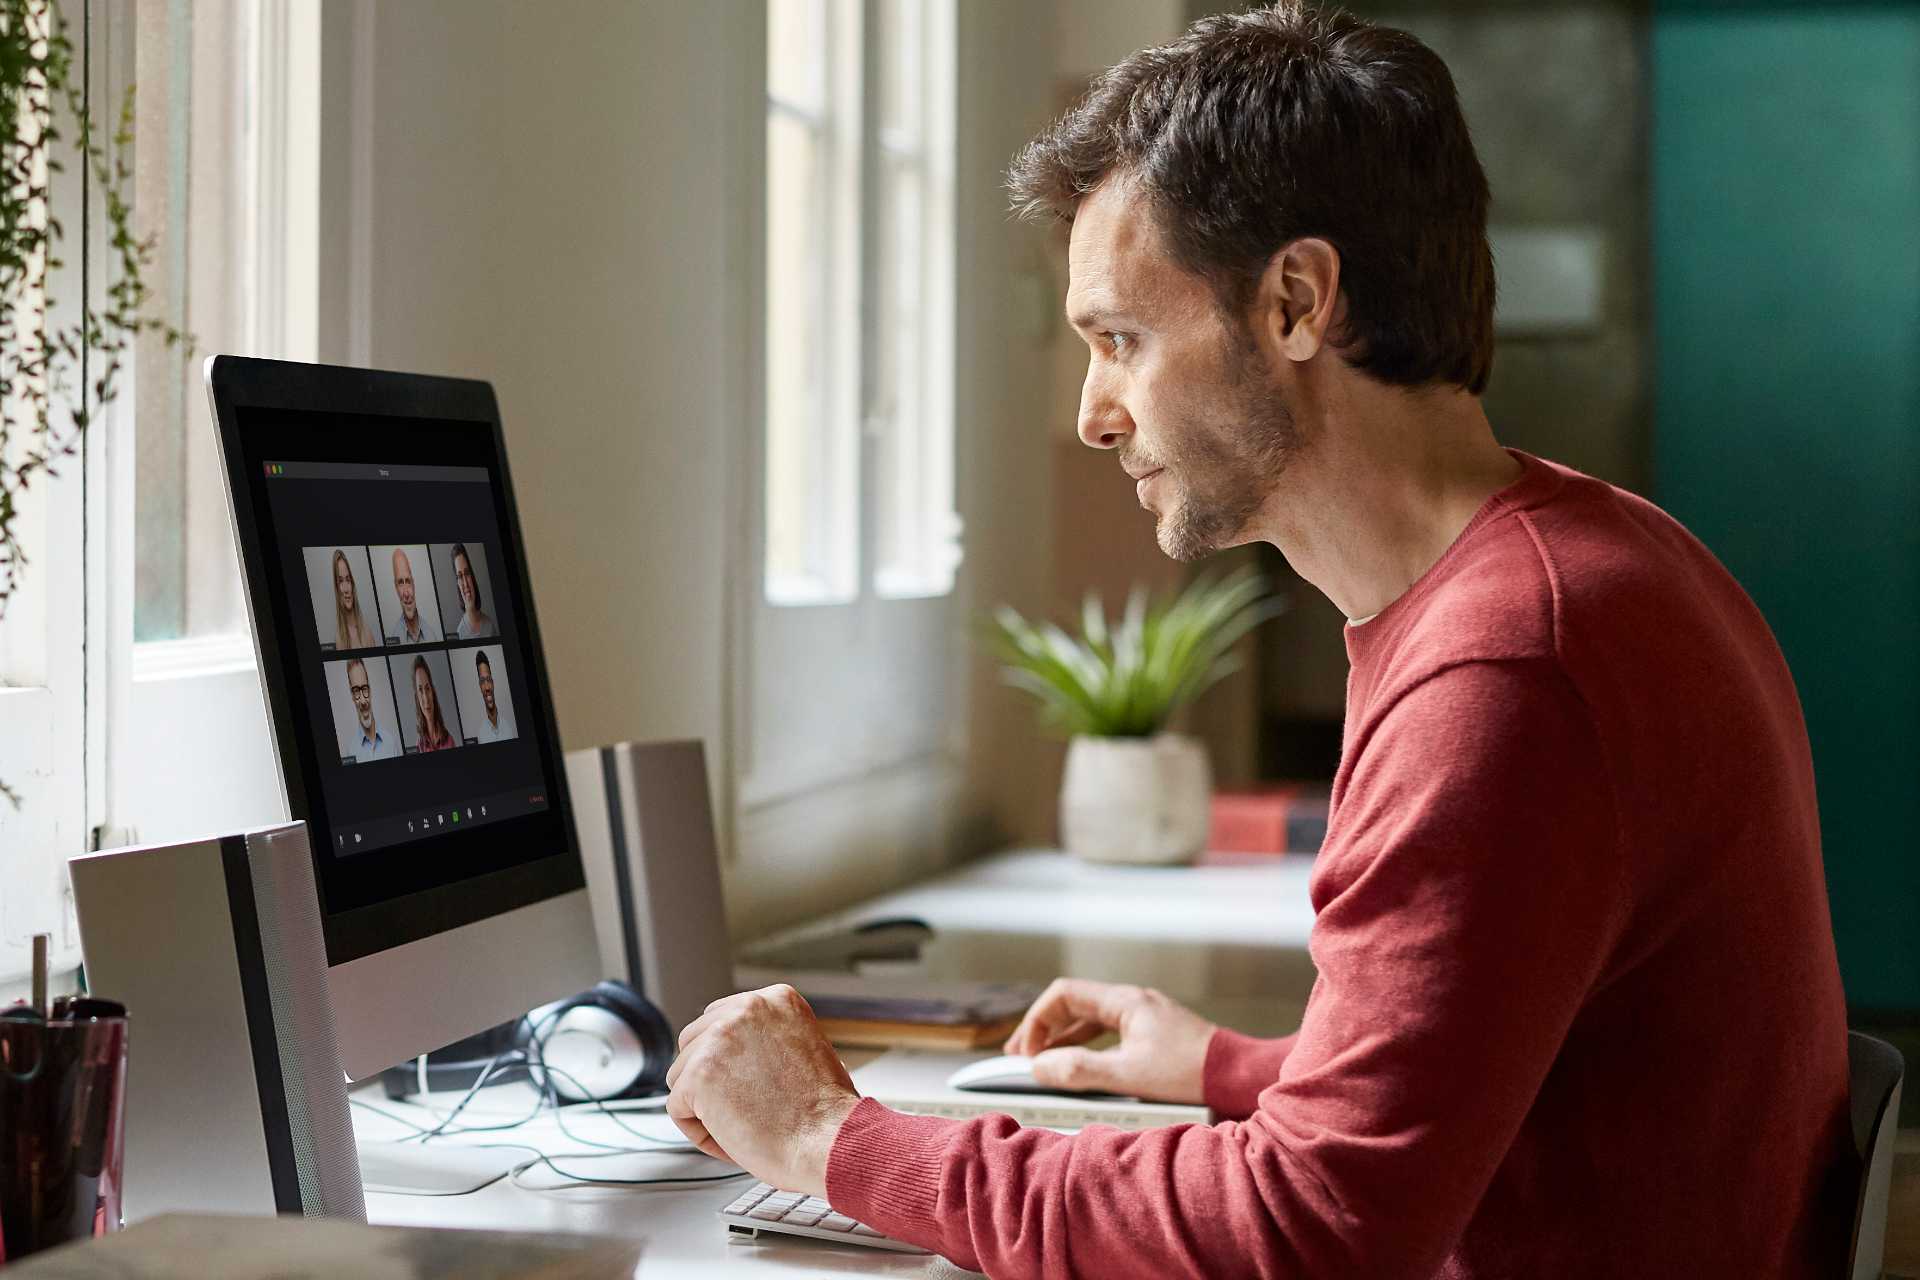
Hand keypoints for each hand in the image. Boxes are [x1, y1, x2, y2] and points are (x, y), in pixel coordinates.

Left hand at [665, 985, 860, 1197]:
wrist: (828, 1141)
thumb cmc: (824, 1112)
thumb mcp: (805, 1048)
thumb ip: (768, 1038)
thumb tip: (737, 1052)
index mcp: (776, 999)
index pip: (722, 1020)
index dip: (731, 1062)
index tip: (754, 1084)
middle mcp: (747, 1008)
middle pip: (694, 1042)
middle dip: (710, 1079)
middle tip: (745, 1107)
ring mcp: (720, 1038)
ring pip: (681, 1075)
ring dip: (703, 1105)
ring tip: (743, 1122)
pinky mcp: (699, 1073)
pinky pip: (677, 1107)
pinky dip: (699, 1131)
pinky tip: (732, 1136)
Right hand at [1002, 978, 1216, 1104]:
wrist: (1237, 1074)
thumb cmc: (1189, 1072)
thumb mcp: (1128, 1074)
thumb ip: (1080, 1069)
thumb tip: (1039, 1067)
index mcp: (1124, 1001)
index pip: (1064, 995)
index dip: (1037, 1020)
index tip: (1026, 1051)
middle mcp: (1133, 1000)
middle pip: (1075, 1004)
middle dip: (1045, 1029)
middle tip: (1023, 1057)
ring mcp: (1146, 1015)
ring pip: (1092, 1019)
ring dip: (1065, 1038)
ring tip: (1045, 1063)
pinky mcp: (1156, 1032)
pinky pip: (1110, 1031)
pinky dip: (1089, 1045)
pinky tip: (1084, 1065)